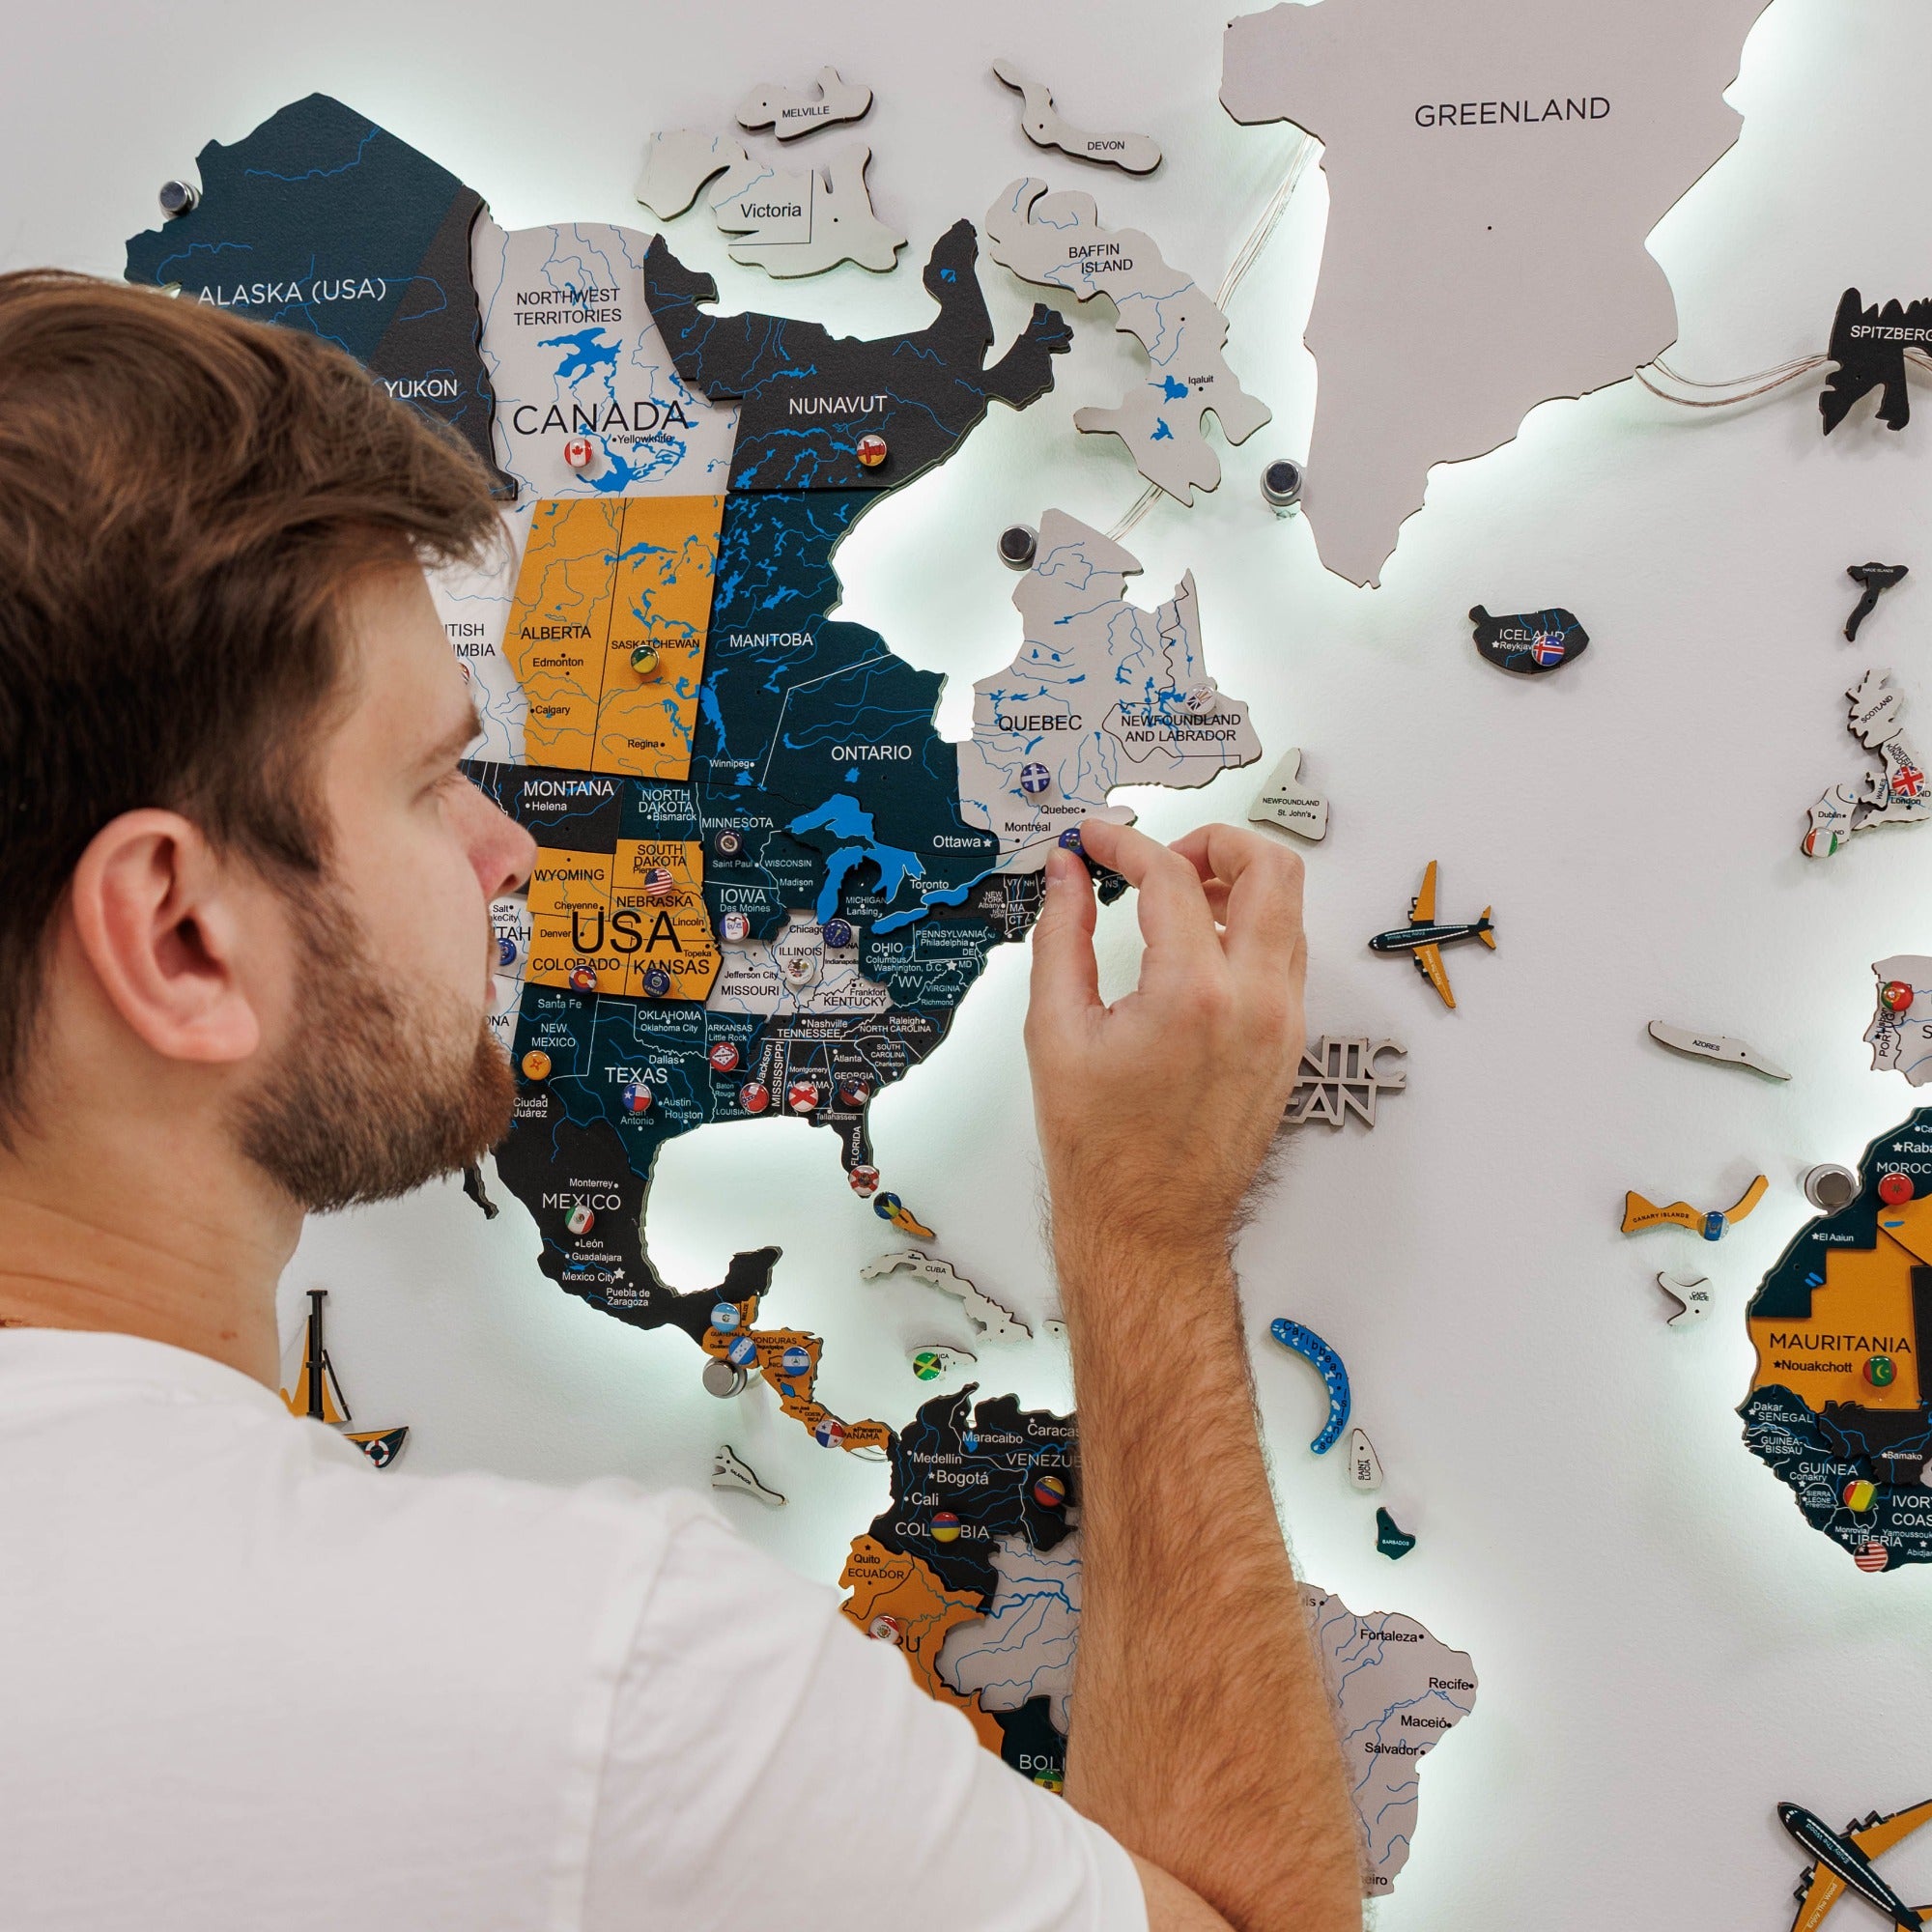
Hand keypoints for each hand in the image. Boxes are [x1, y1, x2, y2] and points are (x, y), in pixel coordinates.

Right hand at [1024, 819, 1306, 1273]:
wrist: (1149, 1224)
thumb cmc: (1101, 1150)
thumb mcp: (1056, 1032)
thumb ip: (1062, 937)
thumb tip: (1067, 876)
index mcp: (1193, 996)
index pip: (1172, 876)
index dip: (1126, 844)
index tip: (1097, 842)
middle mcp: (1256, 1003)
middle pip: (1271, 868)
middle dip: (1213, 841)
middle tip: (1160, 858)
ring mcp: (1284, 1024)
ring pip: (1289, 909)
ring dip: (1235, 884)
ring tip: (1176, 900)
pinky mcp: (1290, 1042)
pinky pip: (1286, 955)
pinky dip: (1248, 929)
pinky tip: (1197, 947)